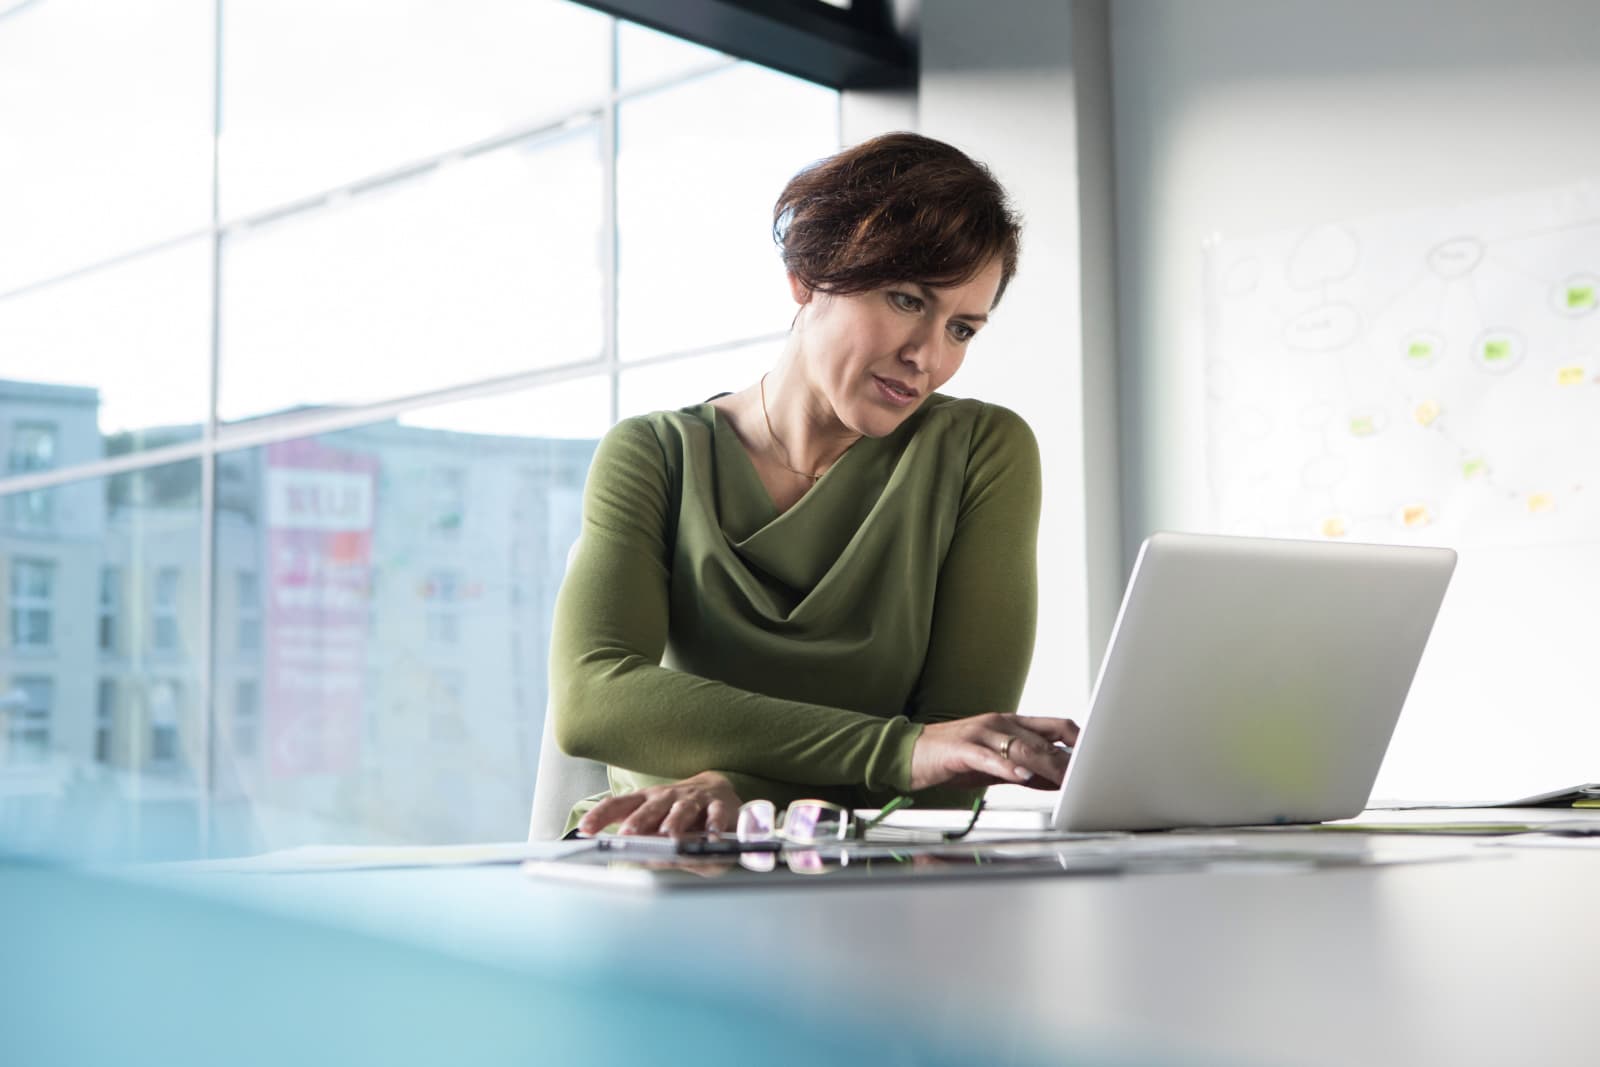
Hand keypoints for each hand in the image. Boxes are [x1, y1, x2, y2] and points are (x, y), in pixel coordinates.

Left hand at [577, 771, 742, 836]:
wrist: (718, 789)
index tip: (585, 828)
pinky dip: (713, 825)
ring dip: (674, 822)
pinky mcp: (718, 805)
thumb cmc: (681, 812)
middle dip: (639, 821)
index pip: (619, 805)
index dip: (601, 815)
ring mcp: (693, 800)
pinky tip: (711, 837)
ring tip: (669, 836)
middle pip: (651, 807)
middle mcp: (667, 797)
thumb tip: (640, 860)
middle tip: (629, 834)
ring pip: (682, 810)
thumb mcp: (658, 823)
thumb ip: (648, 843)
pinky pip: (715, 815)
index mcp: (647, 802)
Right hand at [909, 713, 1078, 791]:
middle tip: (1089, 777)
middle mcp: (998, 723)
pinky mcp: (960, 749)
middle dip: (1069, 759)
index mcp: (1010, 723)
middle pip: (1043, 739)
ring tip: (1066, 779)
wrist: (907, 753)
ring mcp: (979, 733)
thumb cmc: (952, 758)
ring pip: (1020, 747)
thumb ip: (1027, 770)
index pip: (1055, 725)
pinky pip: (988, 758)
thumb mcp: (996, 765)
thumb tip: (1058, 780)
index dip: (1080, 740)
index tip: (1099, 758)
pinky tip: (1021, 777)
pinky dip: (1007, 768)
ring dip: (1046, 764)